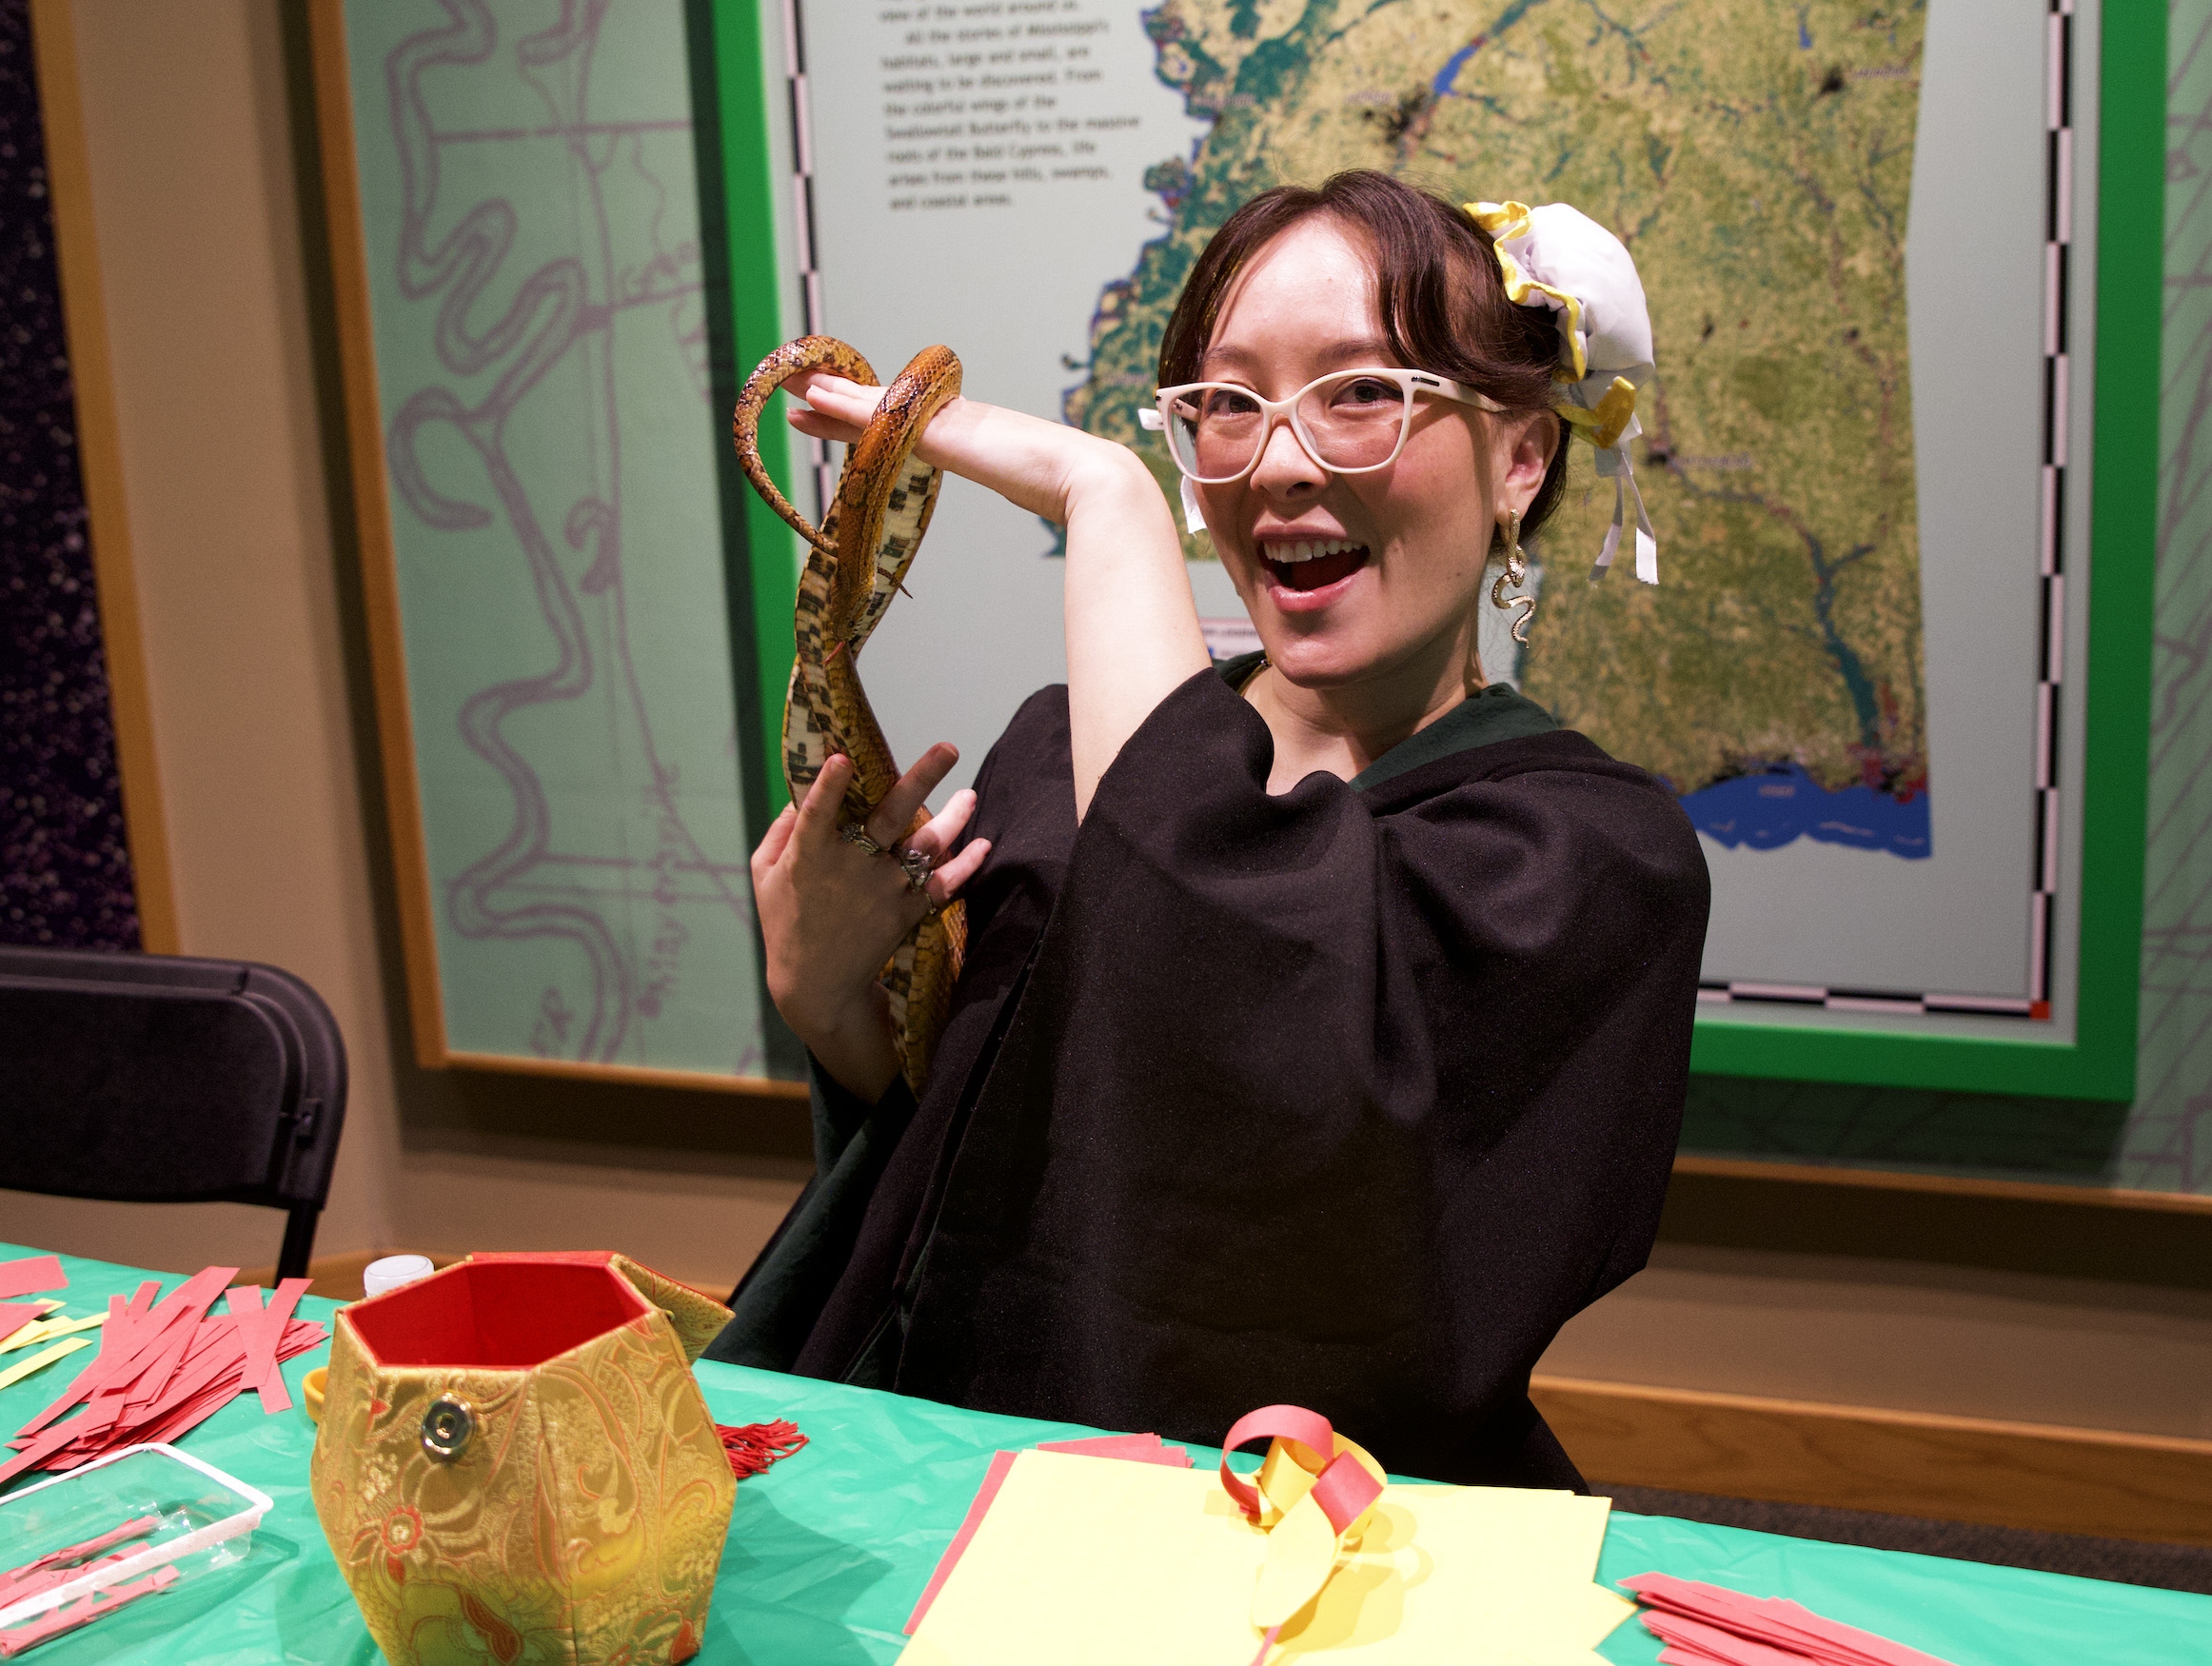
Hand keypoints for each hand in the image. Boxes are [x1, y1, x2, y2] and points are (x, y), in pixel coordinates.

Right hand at [750, 742, 990, 1100]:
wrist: (817, 986)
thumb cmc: (786, 922)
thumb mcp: (765, 876)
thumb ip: (781, 832)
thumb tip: (800, 793)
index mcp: (810, 856)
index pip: (817, 814)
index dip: (827, 787)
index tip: (842, 758)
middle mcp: (852, 868)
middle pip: (891, 816)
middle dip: (921, 778)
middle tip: (949, 748)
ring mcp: (884, 889)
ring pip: (926, 845)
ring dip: (954, 818)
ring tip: (970, 796)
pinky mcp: (906, 911)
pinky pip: (942, 884)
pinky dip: (966, 867)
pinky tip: (984, 845)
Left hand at [785, 370, 1149, 528]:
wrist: (1094, 482)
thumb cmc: (1076, 492)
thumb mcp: (1035, 487)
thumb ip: (1026, 485)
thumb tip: (1039, 496)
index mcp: (974, 430)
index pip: (906, 418)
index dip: (867, 411)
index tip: (834, 405)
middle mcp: (956, 418)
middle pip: (883, 403)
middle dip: (836, 392)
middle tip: (795, 378)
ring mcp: (949, 424)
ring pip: (875, 405)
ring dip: (829, 394)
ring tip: (790, 383)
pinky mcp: (943, 436)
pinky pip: (882, 420)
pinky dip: (844, 410)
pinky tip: (814, 402)